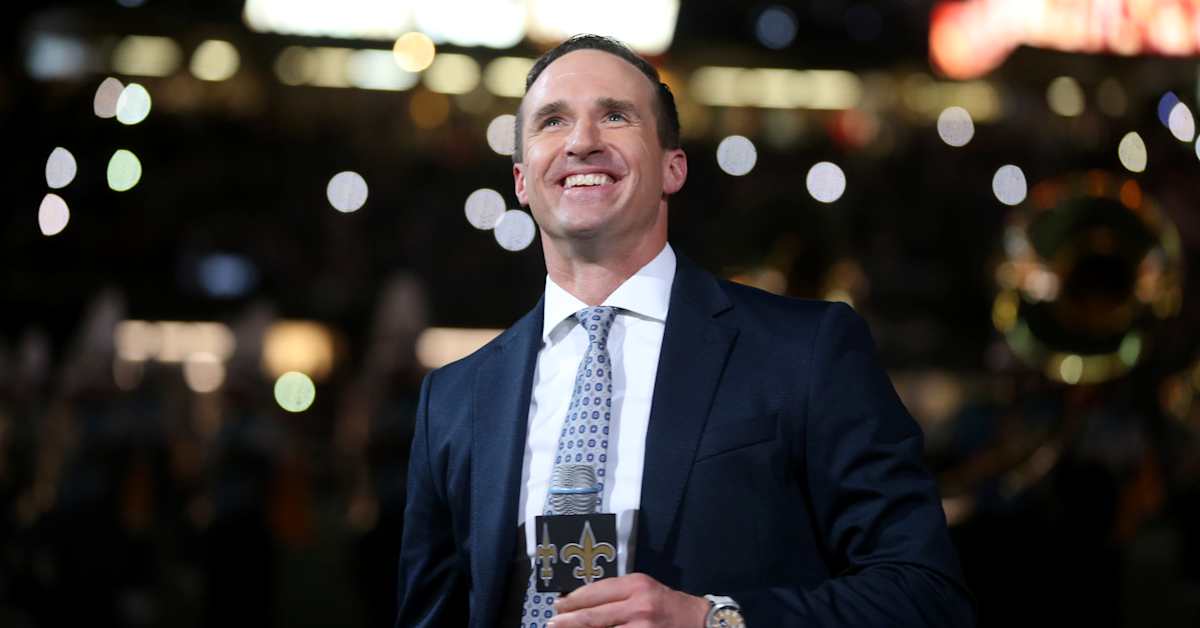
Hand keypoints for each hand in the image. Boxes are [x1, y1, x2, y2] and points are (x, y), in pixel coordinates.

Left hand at [548, 573, 708, 626]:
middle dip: (567, 622)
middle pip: (592, 617)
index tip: (558, 606)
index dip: (572, 601)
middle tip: (551, 624)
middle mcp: (638, 606)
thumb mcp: (644, 589)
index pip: (595, 592)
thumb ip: (617, 594)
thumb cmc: (669, 605)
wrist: (701, 622)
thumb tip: (582, 603)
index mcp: (636, 585)